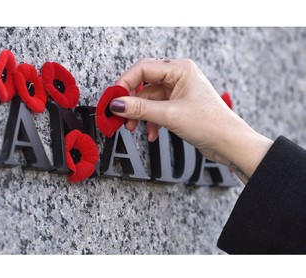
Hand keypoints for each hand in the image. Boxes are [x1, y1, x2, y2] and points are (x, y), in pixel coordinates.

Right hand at [110, 58, 272, 182]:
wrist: (229, 143)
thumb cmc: (210, 124)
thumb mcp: (169, 115)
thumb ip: (140, 109)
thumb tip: (117, 104)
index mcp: (180, 69)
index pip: (143, 69)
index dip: (124, 83)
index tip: (113, 99)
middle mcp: (179, 76)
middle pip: (144, 84)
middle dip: (131, 103)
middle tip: (119, 116)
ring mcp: (179, 91)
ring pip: (149, 99)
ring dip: (140, 115)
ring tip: (133, 128)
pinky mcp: (179, 104)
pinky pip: (157, 109)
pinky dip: (151, 121)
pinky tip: (152, 134)